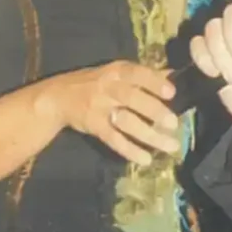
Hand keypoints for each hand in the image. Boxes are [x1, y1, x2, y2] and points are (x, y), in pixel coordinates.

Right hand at [54, 59, 184, 166]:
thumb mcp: (116, 72)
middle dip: (154, 111)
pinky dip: (130, 150)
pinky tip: (146, 159)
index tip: (171, 93)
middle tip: (173, 123)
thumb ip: (143, 75)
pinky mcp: (94, 127)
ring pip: (127, 122)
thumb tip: (173, 74)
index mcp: (117, 72)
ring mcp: (100, 108)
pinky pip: (114, 140)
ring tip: (170, 146)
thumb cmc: (94, 82)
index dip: (154, 82)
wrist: (58, 97)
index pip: (137, 74)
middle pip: (132, 98)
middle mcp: (109, 88)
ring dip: (149, 135)